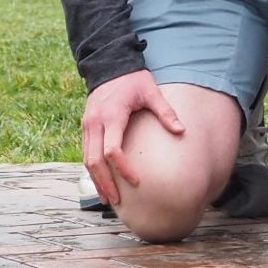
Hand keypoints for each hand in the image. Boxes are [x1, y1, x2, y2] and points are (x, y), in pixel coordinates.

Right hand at [81, 68, 182, 207]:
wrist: (110, 65)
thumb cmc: (133, 79)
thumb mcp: (151, 91)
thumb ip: (165, 111)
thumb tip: (182, 131)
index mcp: (112, 115)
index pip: (112, 151)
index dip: (122, 169)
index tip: (136, 181)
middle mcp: (95, 123)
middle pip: (94, 161)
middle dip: (104, 184)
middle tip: (116, 202)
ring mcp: (87, 125)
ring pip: (86, 160)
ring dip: (96, 180)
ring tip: (108, 198)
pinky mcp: (85, 127)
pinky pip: (85, 153)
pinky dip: (92, 170)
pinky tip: (101, 181)